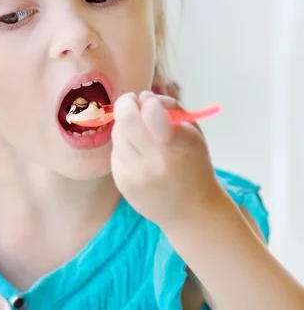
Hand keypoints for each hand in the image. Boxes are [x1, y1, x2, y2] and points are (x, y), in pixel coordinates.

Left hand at [110, 91, 223, 230]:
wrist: (190, 212)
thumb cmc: (194, 166)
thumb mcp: (194, 135)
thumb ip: (172, 110)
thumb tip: (143, 97)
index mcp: (178, 147)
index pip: (153, 114)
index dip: (148, 102)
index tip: (149, 101)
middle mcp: (154, 162)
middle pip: (126, 120)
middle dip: (125, 103)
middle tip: (130, 100)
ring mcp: (134, 173)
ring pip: (117, 133)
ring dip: (125, 125)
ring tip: (139, 130)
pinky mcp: (121, 181)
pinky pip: (116, 151)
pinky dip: (124, 145)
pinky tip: (137, 151)